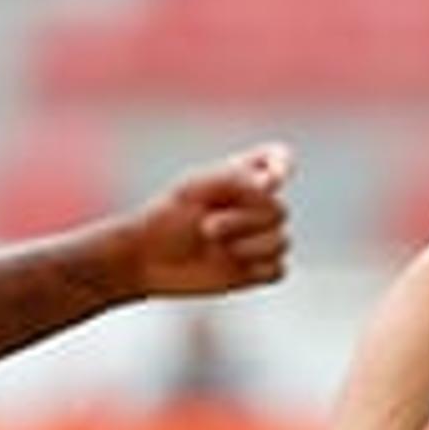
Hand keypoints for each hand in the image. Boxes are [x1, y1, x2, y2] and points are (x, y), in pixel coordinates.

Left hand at [124, 141, 294, 299]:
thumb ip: (236, 181)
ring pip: (281, 242)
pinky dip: (256, 270)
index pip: (277, 158)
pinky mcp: (256, 271)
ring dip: (248, 247)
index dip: (282, 164)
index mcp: (242, 177)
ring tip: (214, 248)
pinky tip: (229, 266)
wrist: (146, 259)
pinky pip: (278, 270)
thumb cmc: (166, 218)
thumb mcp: (196, 189)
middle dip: (245, 220)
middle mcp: (254, 206)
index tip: (273, 178)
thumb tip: (273, 186)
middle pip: (278, 210)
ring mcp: (258, 239)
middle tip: (206, 227)